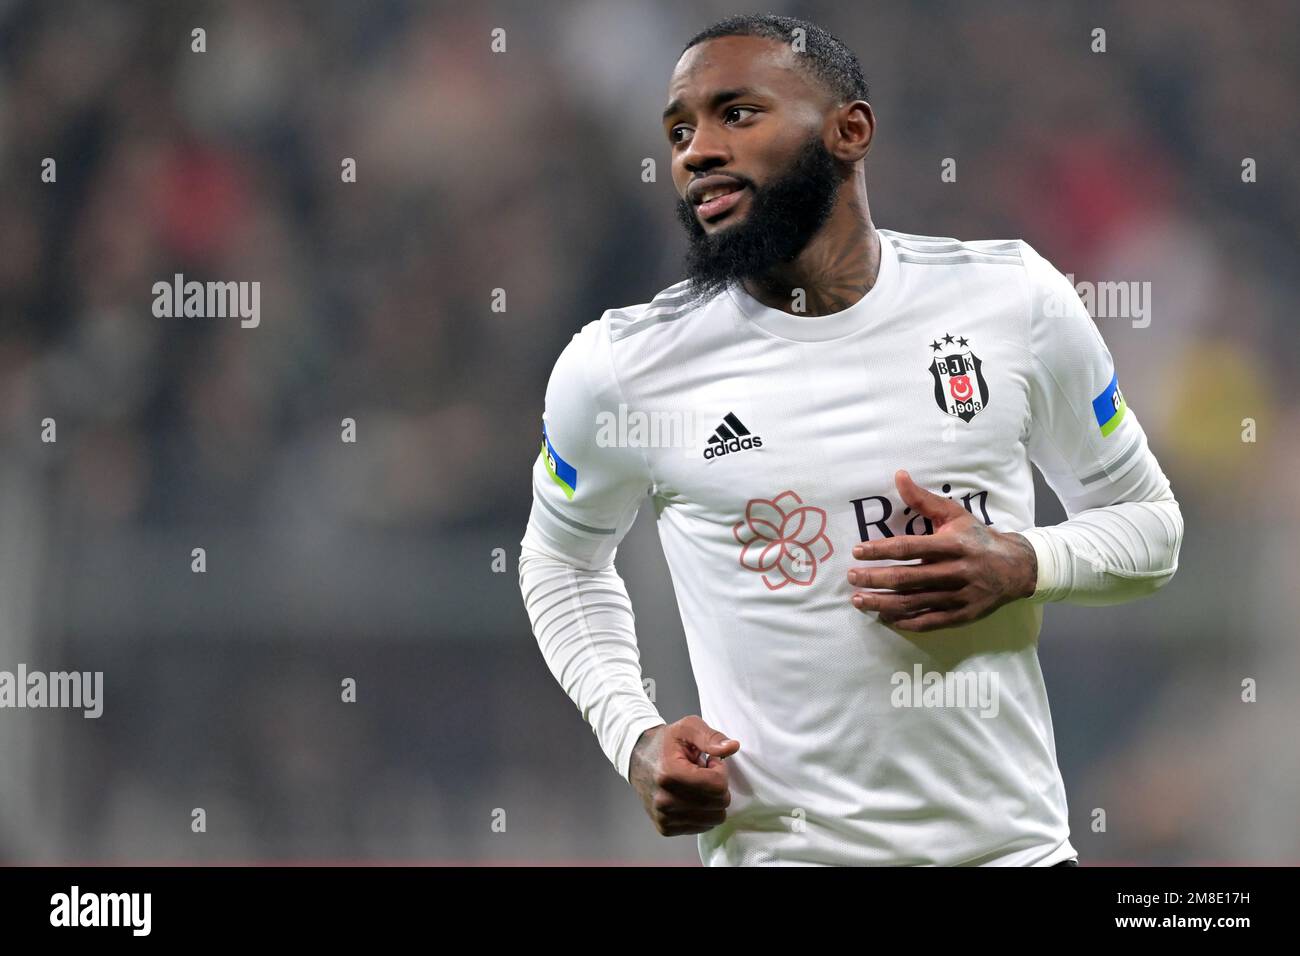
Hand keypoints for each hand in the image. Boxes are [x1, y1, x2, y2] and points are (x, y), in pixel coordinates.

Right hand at [628, 716, 739, 835]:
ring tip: (697, 784)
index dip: (720, 771)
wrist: (637, 758)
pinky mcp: (665, 828)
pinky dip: (703, 812)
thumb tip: (732, 747)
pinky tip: (690, 796)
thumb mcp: (687, 727)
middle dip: (717, 786)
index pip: (717, 786)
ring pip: (714, 819)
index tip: (709, 762)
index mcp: (670, 773)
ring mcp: (664, 817)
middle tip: (703, 773)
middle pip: (719, 804)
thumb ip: (711, 737)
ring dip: (711, 800)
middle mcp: (664, 800)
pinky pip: (702, 827)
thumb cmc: (665, 743)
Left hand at [847, 469, 1037, 631]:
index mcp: (952, 545)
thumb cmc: (977, 538)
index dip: (881, 550)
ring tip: (859, 600)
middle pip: (907, 578)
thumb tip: (898, 475)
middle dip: (875, 579)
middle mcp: (956, 572)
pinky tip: (885, 617)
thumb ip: (923, 499)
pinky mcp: (962, 615)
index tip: (858, 551)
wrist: (1016, 568)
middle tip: (852, 577)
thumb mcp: (954, 514)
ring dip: (882, 603)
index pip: (909, 548)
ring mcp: (959, 597)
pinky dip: (905, 621)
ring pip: (914, 603)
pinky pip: (929, 622)